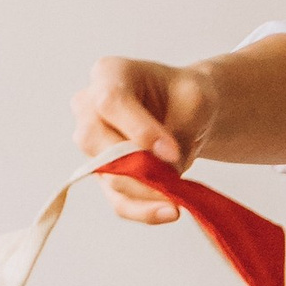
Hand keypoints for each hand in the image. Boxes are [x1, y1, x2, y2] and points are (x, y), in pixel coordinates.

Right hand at [73, 57, 217, 220]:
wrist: (187, 113)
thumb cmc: (186, 96)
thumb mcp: (196, 100)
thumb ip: (180, 130)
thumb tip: (164, 171)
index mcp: (109, 74)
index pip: (110, 101)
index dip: (139, 129)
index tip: (172, 151)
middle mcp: (89, 108)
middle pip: (93, 139)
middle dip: (134, 164)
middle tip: (172, 178)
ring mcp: (93, 144)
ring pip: (105, 173)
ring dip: (143, 191)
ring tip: (177, 198)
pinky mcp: (106, 175)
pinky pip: (117, 199)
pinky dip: (143, 210)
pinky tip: (168, 211)